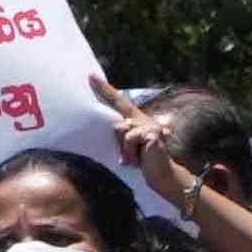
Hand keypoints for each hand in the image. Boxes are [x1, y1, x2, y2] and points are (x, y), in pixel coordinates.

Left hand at [98, 93, 236, 227]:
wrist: (160, 174)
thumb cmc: (142, 160)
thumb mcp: (127, 146)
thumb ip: (121, 134)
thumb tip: (119, 127)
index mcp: (136, 119)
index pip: (118, 101)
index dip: (105, 89)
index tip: (91, 76)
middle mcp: (143, 118)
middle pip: (117, 123)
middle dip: (120, 143)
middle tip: (132, 158)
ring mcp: (149, 125)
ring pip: (121, 130)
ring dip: (124, 150)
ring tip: (135, 159)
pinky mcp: (152, 133)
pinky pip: (129, 139)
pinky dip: (129, 152)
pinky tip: (138, 160)